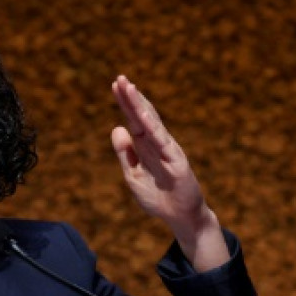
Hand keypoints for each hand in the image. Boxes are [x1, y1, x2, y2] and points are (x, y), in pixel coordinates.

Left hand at [110, 75, 228, 270]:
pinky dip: (154, 128)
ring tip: (130, 88)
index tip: (115, 85)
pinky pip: (163, 142)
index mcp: (146, 147)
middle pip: (142, 117)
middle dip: (131, 98)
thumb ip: (126, 154)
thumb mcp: (133, 176)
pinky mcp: (177, 162)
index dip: (125, 103)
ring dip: (140, 106)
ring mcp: (168, 151)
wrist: (180, 217)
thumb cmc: (158, 197)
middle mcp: (157, 144)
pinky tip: (144, 115)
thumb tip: (117, 128)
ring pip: (152, 124)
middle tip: (120, 78)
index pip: (133, 120)